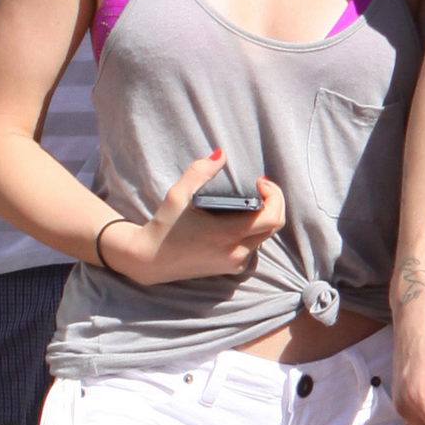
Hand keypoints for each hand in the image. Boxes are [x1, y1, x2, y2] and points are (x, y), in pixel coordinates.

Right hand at [110, 152, 284, 285]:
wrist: (150, 260)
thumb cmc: (164, 226)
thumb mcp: (178, 194)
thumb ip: (201, 171)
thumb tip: (221, 154)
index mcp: (227, 234)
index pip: (272, 217)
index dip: (274, 196)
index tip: (259, 183)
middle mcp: (236, 252)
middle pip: (274, 226)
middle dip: (272, 203)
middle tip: (258, 189)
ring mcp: (235, 264)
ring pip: (265, 238)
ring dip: (263, 218)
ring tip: (248, 203)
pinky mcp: (231, 270)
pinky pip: (254, 249)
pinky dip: (253, 233)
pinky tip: (238, 222)